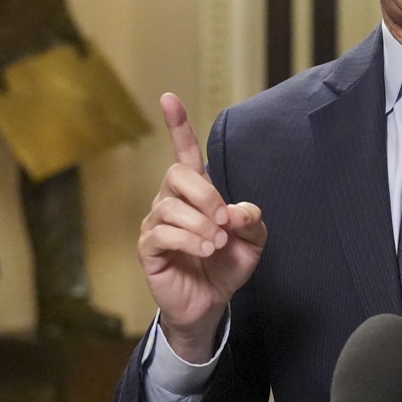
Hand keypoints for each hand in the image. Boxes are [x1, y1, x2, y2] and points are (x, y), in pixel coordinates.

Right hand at [138, 94, 266, 361]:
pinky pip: (163, 233)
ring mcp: (156, 224)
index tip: (169, 98)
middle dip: (205, 194)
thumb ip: (251, 219)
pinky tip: (204, 250)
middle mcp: (170, 201)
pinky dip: (189, 240)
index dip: (177, 126)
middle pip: (177, 174)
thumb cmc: (226, 266)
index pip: (184, 153)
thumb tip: (236, 209)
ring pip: (170, 206)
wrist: (212, 303)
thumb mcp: (252, 241)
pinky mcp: (149, 248)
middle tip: (224, 221)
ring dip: (200, 224)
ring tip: (216, 243)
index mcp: (195, 193)